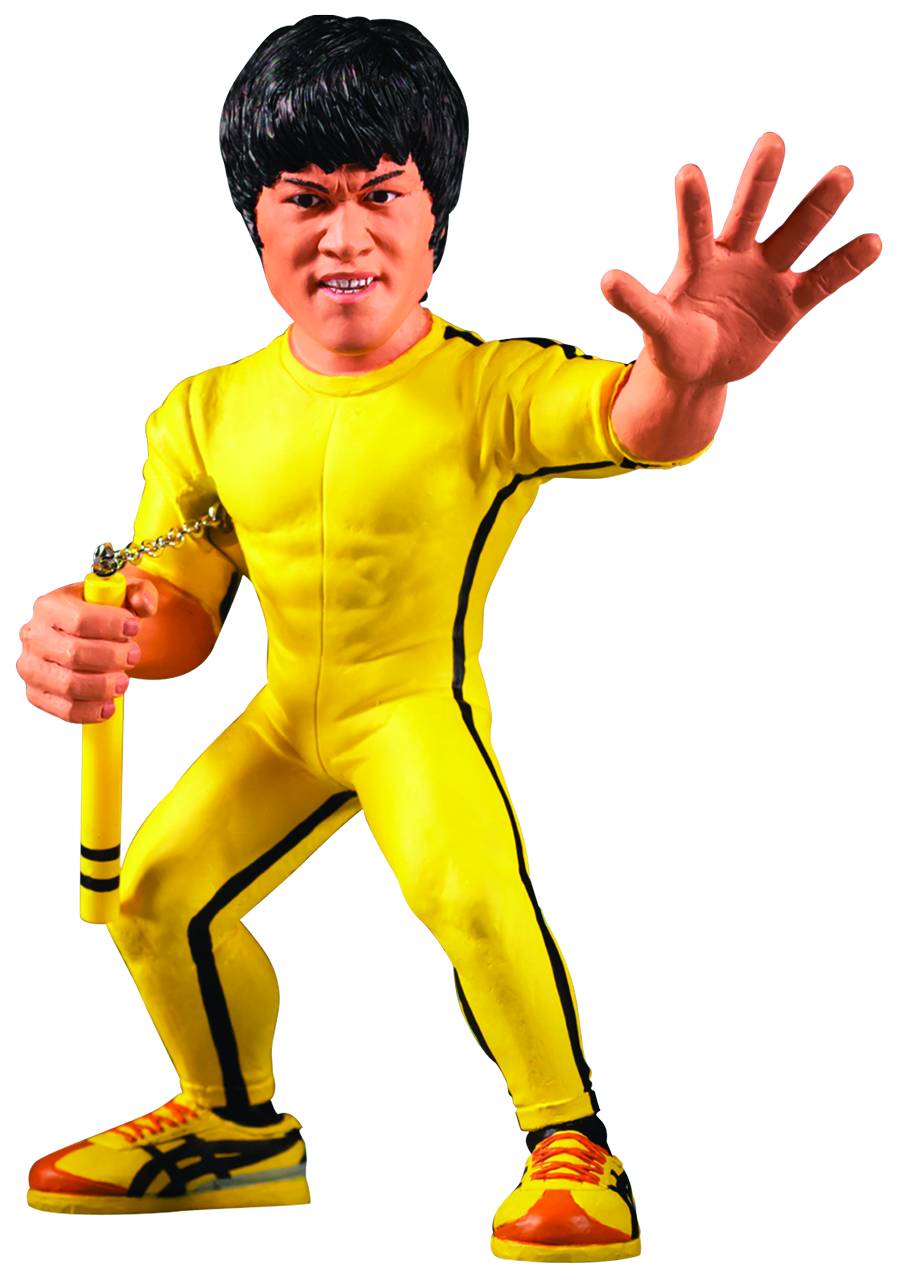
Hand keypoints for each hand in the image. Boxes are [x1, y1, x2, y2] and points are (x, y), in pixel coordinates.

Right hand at [17, 574, 158, 722]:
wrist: (88, 636)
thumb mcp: (123, 594)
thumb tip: (145, 605)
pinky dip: (92, 711)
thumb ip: (140, 592)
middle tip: (134, 656)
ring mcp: (32, 667)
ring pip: (69, 685)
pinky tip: (110, 705)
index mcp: (49, 606)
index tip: (134, 627)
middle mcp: (33, 636)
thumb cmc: (103, 614)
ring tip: (124, 681)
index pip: (78, 619)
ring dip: (104, 686)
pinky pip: (65, 710)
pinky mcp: (37, 694)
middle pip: (73, 654)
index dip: (111, 625)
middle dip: (112, 657)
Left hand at [601, 132, 881, 387]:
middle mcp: (737, 257)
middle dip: (761, 178)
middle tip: (772, 140)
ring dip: (817, 206)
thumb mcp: (656, 328)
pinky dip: (846, 264)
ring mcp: (767, 277)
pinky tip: (872, 241)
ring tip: (842, 174)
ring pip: (795, 236)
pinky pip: (823, 281)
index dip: (692, 201)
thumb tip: (605, 279)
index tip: (688, 171)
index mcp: (699, 260)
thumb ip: (637, 303)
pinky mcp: (791, 304)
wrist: (701, 369)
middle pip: (750, 211)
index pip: (695, 225)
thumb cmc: (675, 342)